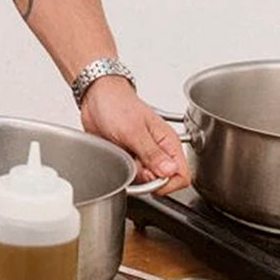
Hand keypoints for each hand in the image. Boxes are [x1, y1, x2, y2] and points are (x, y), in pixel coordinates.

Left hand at [78, 76, 189, 193]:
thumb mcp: (133, 130)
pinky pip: (132, 175)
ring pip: (147, 181)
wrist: (96, 96)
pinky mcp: (131, 157)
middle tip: (133, 160)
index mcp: (168, 141)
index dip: (168, 183)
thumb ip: (152, 153)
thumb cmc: (116, 104)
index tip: (151, 177)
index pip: (182, 175)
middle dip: (147, 178)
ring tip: (124, 154)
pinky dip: (124, 170)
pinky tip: (118, 155)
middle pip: (164, 182)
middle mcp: (160, 150)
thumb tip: (170, 172)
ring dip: (134, 174)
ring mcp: (145, 155)